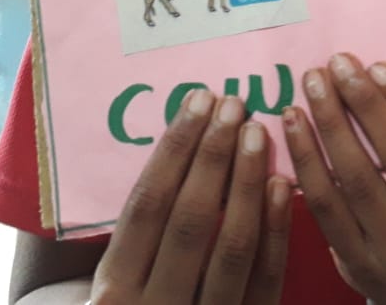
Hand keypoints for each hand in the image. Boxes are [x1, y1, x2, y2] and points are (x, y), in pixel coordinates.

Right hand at [89, 90, 290, 304]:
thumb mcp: (103, 288)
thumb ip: (130, 237)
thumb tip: (167, 149)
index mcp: (110, 295)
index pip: (145, 207)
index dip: (174, 150)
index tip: (198, 101)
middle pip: (188, 220)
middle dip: (212, 156)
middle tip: (233, 104)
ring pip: (230, 247)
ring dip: (246, 183)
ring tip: (258, 132)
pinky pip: (265, 279)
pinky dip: (275, 230)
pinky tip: (282, 184)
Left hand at [282, 54, 385, 304]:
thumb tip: (376, 74)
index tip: (378, 67)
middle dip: (365, 104)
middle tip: (336, 65)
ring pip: (360, 180)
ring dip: (330, 125)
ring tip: (312, 86)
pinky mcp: (363, 269)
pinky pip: (327, 207)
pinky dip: (308, 161)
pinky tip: (295, 127)